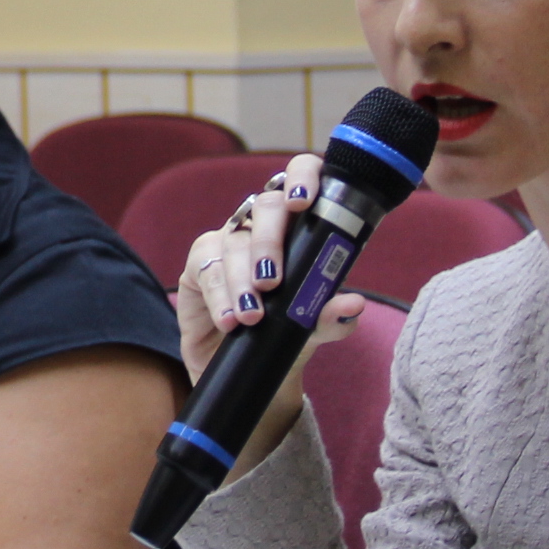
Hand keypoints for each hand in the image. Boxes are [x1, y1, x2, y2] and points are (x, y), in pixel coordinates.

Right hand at [170, 158, 362, 382]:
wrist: (248, 369)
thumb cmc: (284, 335)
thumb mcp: (312, 331)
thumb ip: (332, 317)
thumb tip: (352, 304)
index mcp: (296, 228)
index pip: (299, 180)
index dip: (301, 178)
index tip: (303, 201)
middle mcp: (260, 227)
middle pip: (264, 208)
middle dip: (268, 242)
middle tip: (272, 280)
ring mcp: (226, 244)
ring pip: (233, 243)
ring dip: (242, 280)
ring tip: (252, 315)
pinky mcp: (197, 269)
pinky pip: (206, 271)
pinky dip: (220, 297)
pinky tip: (230, 319)